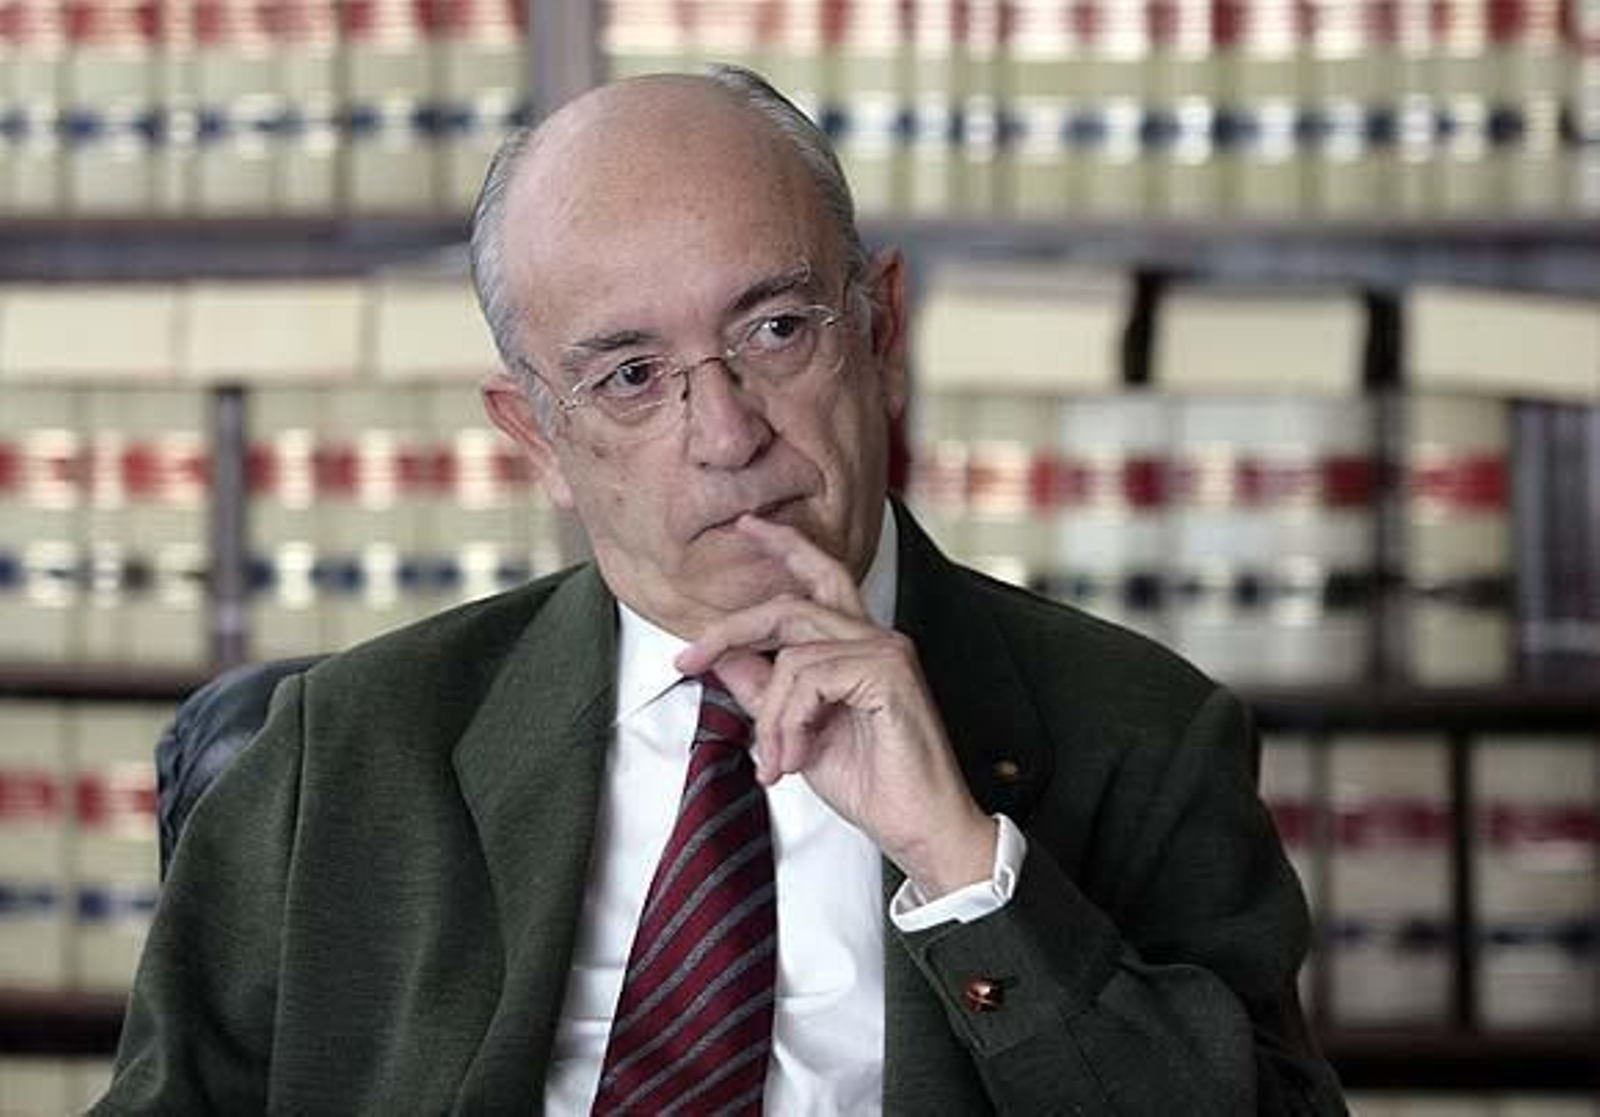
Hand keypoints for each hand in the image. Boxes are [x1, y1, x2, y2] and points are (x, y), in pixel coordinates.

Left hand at [675, 515, 994, 899]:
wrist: (918, 828)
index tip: (745, 526)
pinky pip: (809, 679)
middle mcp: (876, 637)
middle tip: (686, 658)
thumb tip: (723, 658)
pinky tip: (799, 758)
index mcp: (859, 645)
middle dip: (731, 629)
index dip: (785, 545)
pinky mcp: (888, 673)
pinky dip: (791, 723)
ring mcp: (886, 651)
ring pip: (791, 657)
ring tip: (777, 762)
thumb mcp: (797, 733)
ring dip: (770, 717)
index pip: (821, 576)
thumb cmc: (872, 785)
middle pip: (789, 606)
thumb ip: (765, 691)